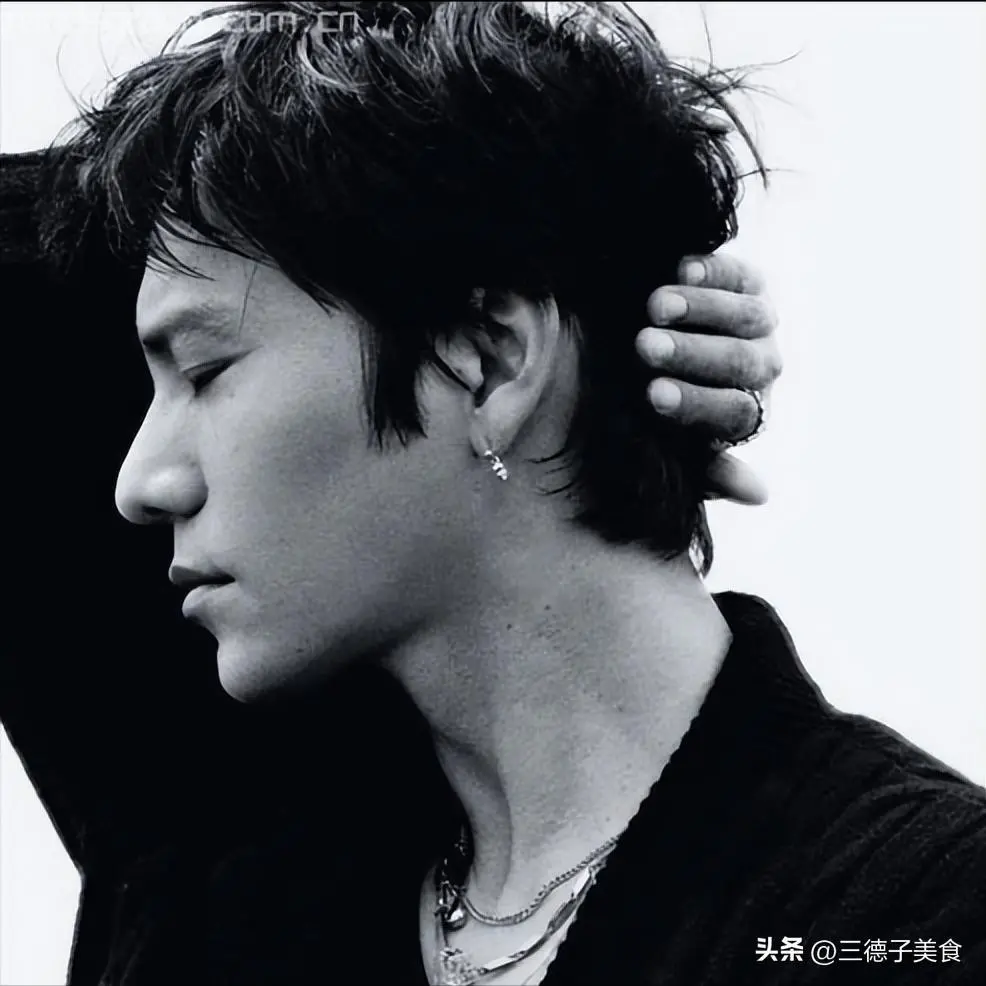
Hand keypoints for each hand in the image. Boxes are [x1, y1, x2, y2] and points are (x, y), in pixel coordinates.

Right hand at [635, 253, 780, 504]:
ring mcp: (760, 324)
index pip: (730, 412)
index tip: (652, 395)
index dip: (694, 403)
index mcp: (744, 414)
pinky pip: (741, 274)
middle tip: (644, 347)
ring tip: (654, 306)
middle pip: (740, 363)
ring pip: (748, 317)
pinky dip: (714, 271)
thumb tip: (759, 495)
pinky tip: (681, 269)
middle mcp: (761, 370)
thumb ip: (708, 469)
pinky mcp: (751, 282)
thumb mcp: (675, 441)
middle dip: (691, 354)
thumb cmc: (662, 403)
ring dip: (700, 310)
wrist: (658, 344)